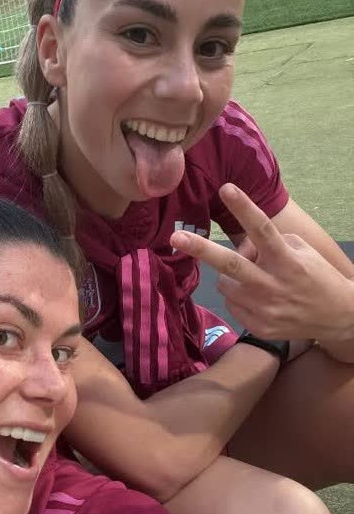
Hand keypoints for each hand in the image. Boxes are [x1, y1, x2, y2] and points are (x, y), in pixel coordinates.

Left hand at [170, 183, 353, 342]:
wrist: (337, 317)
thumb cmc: (316, 275)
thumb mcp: (300, 250)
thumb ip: (268, 243)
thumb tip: (239, 247)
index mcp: (286, 259)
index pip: (262, 229)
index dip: (243, 208)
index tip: (225, 188)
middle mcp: (273, 284)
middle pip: (231, 264)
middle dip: (201, 249)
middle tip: (176, 236)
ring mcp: (264, 308)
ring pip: (225, 283)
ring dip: (230, 275)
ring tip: (253, 277)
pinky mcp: (257, 326)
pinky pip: (232, 303)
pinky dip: (239, 295)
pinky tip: (260, 297)